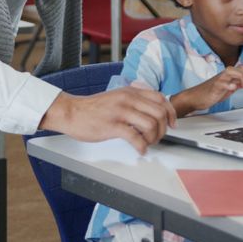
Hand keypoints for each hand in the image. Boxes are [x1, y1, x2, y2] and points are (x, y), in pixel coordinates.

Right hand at [39, 86, 176, 153]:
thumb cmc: (92, 108)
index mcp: (130, 91)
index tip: (172, 123)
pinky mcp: (112, 126)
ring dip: (154, 138)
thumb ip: (133, 100)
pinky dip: (142, 147)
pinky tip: (140, 149)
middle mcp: (127, 99)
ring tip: (147, 143)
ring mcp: (120, 112)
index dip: (170, 112)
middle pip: (159, 112)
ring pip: (150, 125)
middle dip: (163, 129)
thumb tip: (150, 110)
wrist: (71, 112)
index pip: (160, 98)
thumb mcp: (116, 96)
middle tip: (157, 137)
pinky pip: (136, 137)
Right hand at [173, 66, 242, 115]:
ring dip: (241, 75)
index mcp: (232, 74)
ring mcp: (220, 79)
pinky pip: (222, 83)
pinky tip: (233, 87)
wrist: (197, 97)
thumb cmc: (213, 91)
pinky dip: (228, 84)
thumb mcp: (231, 86)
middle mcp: (227, 74)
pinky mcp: (215, 86)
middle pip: (242, 67)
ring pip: (232, 71)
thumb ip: (242, 83)